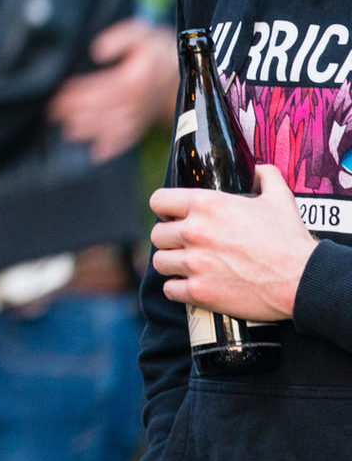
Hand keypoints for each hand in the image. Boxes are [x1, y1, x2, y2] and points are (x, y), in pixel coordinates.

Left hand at [49, 19, 176, 160]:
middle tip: (54, 114)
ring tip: (68, 131)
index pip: (104, 88)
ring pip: (114, 126)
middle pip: (105, 109)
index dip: (81, 92)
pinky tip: (97, 155)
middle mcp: (140, 100)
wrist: (186, 72)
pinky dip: (114, 147)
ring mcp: (143, 114)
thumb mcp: (141, 33)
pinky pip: (130, 137)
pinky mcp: (145, 122)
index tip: (61, 95)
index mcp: (136, 79)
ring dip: (91, 130)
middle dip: (78, 112)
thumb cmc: (157, 50)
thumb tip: (97, 52)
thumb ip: (119, 38)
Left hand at [150, 165, 319, 321]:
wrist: (302, 280)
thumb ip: (266, 176)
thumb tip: (259, 168)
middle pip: (158, 234)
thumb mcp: (279, 198)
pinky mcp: (199, 291)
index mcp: (205, 204)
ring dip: (173, 264)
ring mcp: (194, 263)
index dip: (165, 210)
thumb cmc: (289, 240)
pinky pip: (171, 289)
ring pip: (160, 261)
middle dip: (170, 240)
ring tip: (189, 266)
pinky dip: (179, 288)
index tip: (174, 217)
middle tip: (188, 245)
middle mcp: (193, 231)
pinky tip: (193, 285)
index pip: (158, 201)